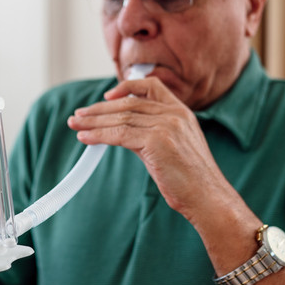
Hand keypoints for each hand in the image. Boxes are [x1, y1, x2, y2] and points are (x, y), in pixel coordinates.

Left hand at [66, 76, 222, 219]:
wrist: (208, 198)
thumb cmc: (190, 179)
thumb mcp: (171, 147)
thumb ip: (148, 134)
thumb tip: (119, 131)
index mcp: (181, 112)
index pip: (150, 86)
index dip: (126, 87)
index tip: (106, 96)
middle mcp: (175, 114)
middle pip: (128, 104)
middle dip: (99, 110)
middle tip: (78, 115)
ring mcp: (167, 125)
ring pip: (121, 118)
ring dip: (94, 122)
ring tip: (76, 125)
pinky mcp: (158, 141)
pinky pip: (120, 134)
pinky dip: (99, 135)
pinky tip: (86, 138)